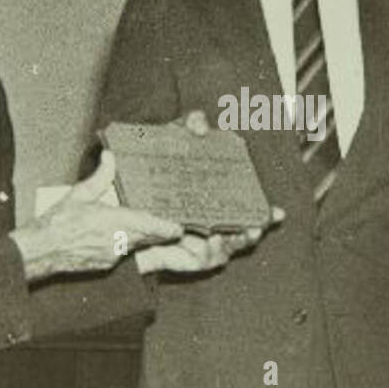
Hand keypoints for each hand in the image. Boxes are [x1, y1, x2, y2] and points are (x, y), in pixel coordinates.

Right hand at [10, 150, 182, 280]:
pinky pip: (124, 254)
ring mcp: (112, 255)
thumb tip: (110, 156)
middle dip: (161, 233)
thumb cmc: (57, 222)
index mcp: (112, 221)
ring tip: (158, 230)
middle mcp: (117, 241)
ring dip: (147, 239)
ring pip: (137, 246)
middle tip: (175, 226)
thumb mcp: (79, 194)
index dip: (166, 228)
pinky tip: (127, 238)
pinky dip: (130, 245)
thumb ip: (100, 176)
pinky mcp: (106, 265)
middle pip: (148, 238)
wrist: (39, 251)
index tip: (179, 227)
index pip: (148, 226)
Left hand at [134, 108, 283, 273]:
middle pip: (240, 237)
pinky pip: (193, 263)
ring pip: (220, 254)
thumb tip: (202, 125)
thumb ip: (189, 124)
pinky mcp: (172, 256)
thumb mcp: (170, 139)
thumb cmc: (148, 167)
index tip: (277, 213)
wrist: (112, 194)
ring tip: (220, 237)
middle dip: (250, 235)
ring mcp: (192, 242)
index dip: (266, 215)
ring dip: (226, 247)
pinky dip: (200, 257)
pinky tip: (202, 245)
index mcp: (215, 202)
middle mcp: (208, 225)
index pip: (247, 211)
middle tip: (255, 229)